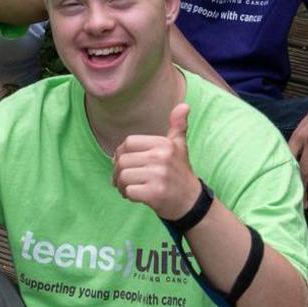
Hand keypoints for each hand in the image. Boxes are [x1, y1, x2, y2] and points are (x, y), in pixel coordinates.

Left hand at [112, 104, 201, 220]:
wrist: (190, 201)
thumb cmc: (180, 172)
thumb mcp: (180, 146)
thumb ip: (178, 126)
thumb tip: (184, 105)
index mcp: (164, 144)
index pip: (128, 143)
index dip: (121, 153)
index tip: (124, 163)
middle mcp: (161, 157)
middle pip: (122, 160)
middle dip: (117, 172)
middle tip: (123, 179)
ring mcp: (158, 176)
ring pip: (123, 176)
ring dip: (121, 185)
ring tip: (128, 188)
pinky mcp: (155, 193)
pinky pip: (129, 191)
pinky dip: (128, 195)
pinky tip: (134, 196)